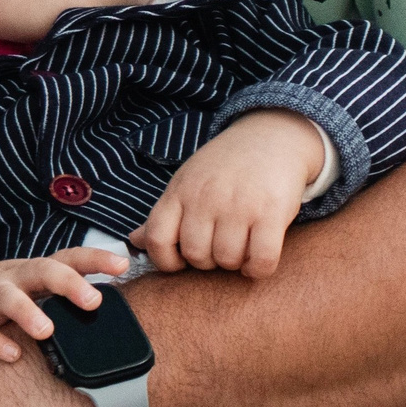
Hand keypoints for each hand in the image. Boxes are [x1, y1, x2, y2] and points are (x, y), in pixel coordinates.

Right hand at [0, 248, 129, 360]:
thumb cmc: (8, 299)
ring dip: (27, 311)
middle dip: (67, 282)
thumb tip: (124, 321)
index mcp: (37, 272)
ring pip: (6, 295)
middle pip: (41, 269)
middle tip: (93, 301)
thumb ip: (70, 301)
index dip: (95, 258)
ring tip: (46, 331)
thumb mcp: (37, 292)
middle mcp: (15, 278)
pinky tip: (11, 355)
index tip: (122, 265)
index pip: (69, 258)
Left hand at [133, 111, 322, 277]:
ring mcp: (238, 205)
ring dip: (235, 264)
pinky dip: (258, 268)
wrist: (269, 137)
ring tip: (241, 248)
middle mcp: (205, 198)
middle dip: (208, 262)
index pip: (157, 239)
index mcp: (179, 192)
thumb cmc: (224, 167)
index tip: (182, 261)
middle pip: (195, 255)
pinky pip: (261, 260)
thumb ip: (165, 215)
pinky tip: (258, 257)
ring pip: (227, 260)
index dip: (166, 261)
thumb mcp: (187, 182)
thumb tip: (135, 242)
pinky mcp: (271, 212)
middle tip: (219, 248)